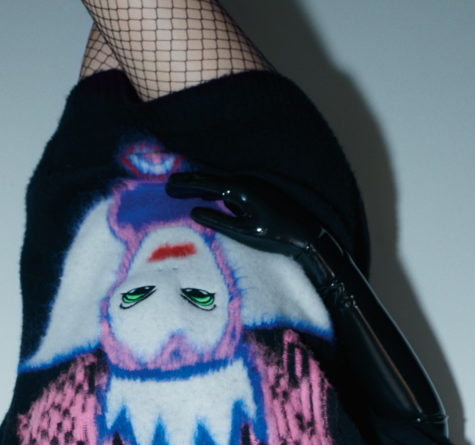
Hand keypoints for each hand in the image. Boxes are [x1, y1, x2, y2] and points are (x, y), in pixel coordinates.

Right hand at [166, 171, 320, 256]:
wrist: (306, 233)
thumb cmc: (274, 235)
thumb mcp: (242, 232)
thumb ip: (217, 221)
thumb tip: (193, 212)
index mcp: (239, 190)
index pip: (206, 184)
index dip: (186, 184)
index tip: (168, 185)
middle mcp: (245, 182)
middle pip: (211, 179)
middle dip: (190, 183)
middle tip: (170, 185)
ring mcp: (253, 185)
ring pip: (220, 183)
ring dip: (202, 187)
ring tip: (184, 191)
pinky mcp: (258, 192)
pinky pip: (231, 187)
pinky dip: (216, 190)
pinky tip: (209, 197)